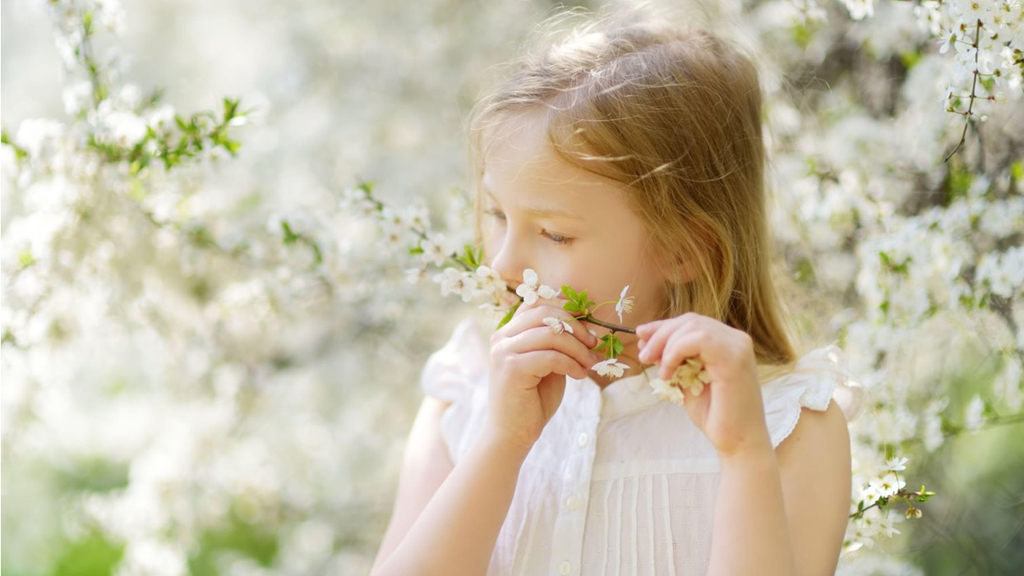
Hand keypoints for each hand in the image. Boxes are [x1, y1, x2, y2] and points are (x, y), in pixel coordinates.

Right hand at [486, 294, 601, 452]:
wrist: (512, 434)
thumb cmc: (532, 400)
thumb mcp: (548, 365)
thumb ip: (557, 344)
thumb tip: (586, 325)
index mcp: (508, 332)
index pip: (537, 304)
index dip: (565, 310)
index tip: (587, 327)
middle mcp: (501, 337)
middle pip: (545, 314)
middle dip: (575, 326)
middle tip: (594, 343)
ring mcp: (504, 351)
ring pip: (551, 334)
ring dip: (578, 348)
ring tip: (590, 363)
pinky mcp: (512, 368)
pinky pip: (551, 356)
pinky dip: (571, 364)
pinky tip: (580, 376)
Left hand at [636, 313, 770, 458]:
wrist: (737, 442)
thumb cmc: (715, 416)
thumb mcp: (686, 380)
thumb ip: (672, 359)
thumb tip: (647, 341)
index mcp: (727, 342)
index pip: (691, 322)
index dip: (663, 326)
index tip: (641, 336)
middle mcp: (736, 339)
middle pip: (690, 320)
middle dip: (660, 334)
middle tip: (643, 356)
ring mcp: (737, 347)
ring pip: (693, 326)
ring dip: (666, 344)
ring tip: (657, 369)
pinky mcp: (734, 358)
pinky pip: (698, 340)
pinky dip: (676, 352)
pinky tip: (668, 373)